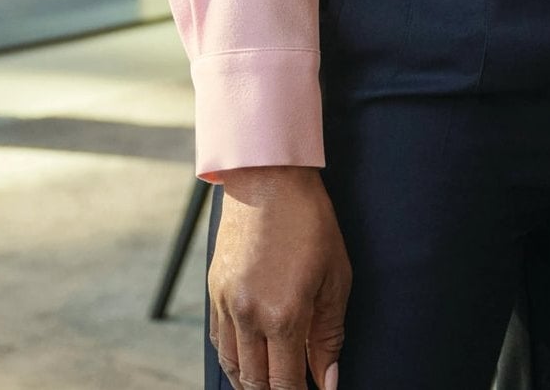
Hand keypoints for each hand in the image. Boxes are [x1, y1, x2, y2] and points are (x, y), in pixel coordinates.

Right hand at [208, 166, 351, 389]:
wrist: (268, 180)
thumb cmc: (310, 223)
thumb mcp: (335, 277)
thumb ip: (329, 335)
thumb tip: (327, 380)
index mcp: (284, 316)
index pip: (284, 385)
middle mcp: (249, 318)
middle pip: (255, 383)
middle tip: (294, 388)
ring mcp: (226, 306)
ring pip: (233, 367)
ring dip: (252, 383)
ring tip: (271, 384)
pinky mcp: (214, 293)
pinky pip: (220, 342)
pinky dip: (234, 360)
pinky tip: (249, 362)